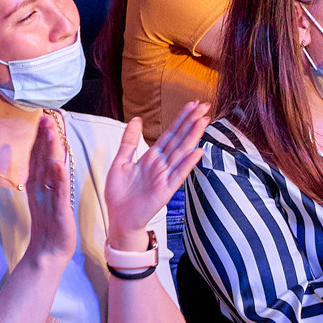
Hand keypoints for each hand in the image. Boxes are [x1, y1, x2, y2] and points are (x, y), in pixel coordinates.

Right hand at [16, 111, 76, 268]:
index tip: (42, 119)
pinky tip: (58, 164)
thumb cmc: (50, 226)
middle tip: (45, 117)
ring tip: (51, 133)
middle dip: (43, 138)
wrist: (48, 253)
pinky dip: (57, 178)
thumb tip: (48, 161)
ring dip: (49, 152)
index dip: (40, 138)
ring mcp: (47, 199)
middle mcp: (40, 189)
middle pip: (40, 159)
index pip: (37, 157)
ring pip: (48, 171)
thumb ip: (46, 180)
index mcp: (37, 185)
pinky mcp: (58, 210)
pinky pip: (58, 192)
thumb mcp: (46, 199)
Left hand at [105, 103, 209, 238]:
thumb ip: (130, 140)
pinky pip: (178, 175)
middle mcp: (162, 165)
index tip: (192, 104)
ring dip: (193, 137)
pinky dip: (188, 163)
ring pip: (182, 153)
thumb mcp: (121, 161)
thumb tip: (136, 119)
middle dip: (191, 122)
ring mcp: (165, 176)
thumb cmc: (120, 193)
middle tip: (204, 106)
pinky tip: (197, 151)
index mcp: (152, 157)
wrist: (118, 217)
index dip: (181, 119)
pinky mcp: (165, 190)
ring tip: (204, 121)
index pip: (170, 134)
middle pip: (179, 139)